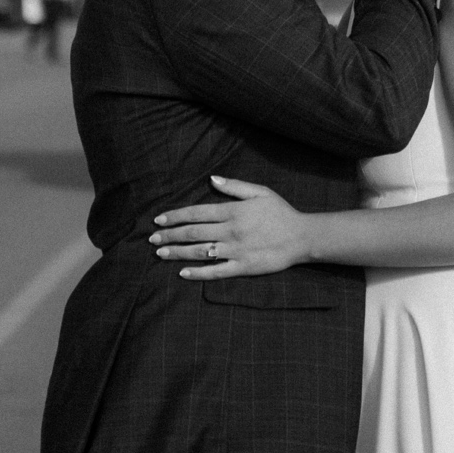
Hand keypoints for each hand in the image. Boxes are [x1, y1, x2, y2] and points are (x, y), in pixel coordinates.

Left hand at [150, 176, 307, 277]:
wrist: (301, 237)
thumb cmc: (280, 212)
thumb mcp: (260, 192)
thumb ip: (234, 186)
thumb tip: (212, 178)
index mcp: (233, 211)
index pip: (197, 213)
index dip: (176, 216)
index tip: (159, 219)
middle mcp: (231, 231)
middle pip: (193, 232)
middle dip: (170, 235)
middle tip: (152, 238)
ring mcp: (235, 251)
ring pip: (200, 252)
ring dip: (178, 252)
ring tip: (160, 253)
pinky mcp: (243, 268)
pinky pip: (216, 272)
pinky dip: (198, 273)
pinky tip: (183, 273)